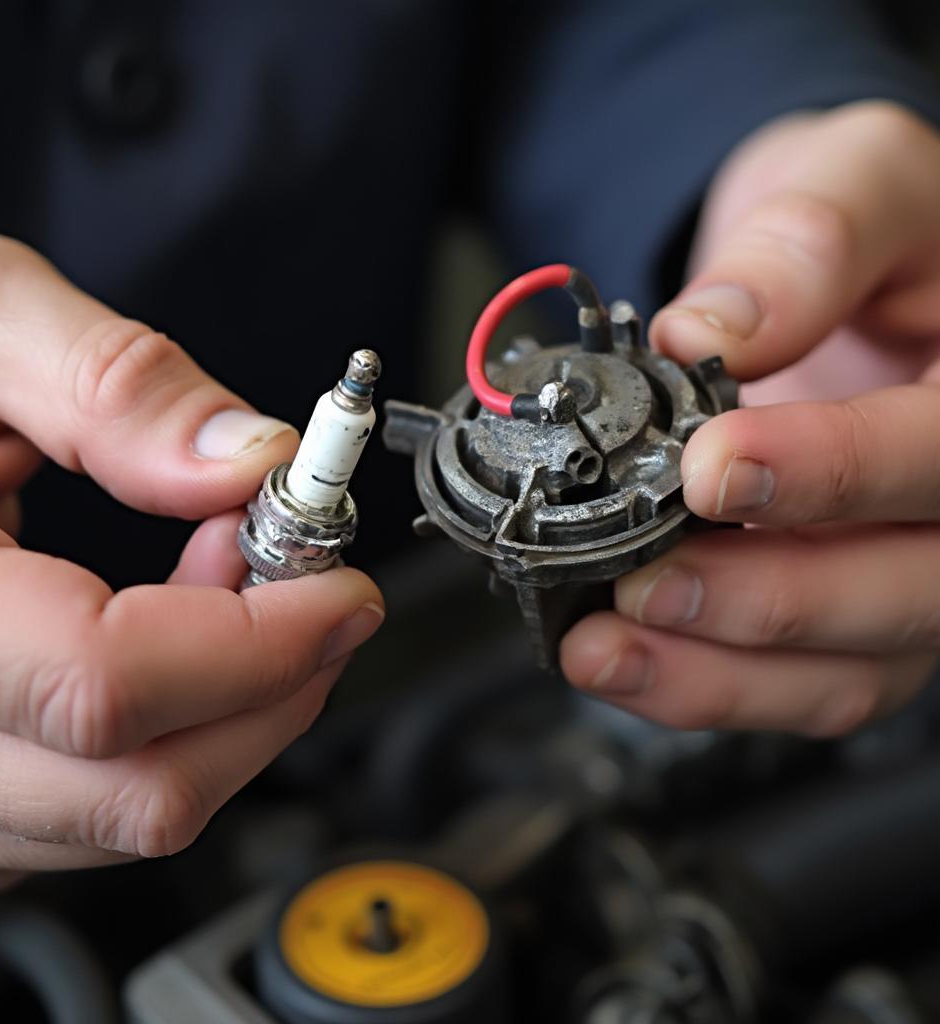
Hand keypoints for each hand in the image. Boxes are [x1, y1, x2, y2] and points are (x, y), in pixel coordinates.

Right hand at [0, 229, 383, 893]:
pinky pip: (88, 813)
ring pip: (125, 816)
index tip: (340, 592)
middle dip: (272, 683)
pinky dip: (168, 730)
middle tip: (301, 580)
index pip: (99, 680)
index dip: (259, 644)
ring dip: (225, 705)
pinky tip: (163, 633)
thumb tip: (245, 462)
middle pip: (139, 787)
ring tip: (219, 577)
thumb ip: (108, 385)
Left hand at [561, 101, 939, 734]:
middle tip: (647, 581)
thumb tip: (710, 330)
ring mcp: (915, 571)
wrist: (841, 279)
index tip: (713, 467)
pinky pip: (799, 683)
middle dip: (768, 600)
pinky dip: (705, 685)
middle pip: (911, 590)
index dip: (835, 471)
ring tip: (606, 647)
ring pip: (851, 667)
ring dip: (718, 672)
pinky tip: (626, 661)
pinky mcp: (853, 616)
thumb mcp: (854, 181)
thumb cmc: (868, 229)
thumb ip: (806, 242)